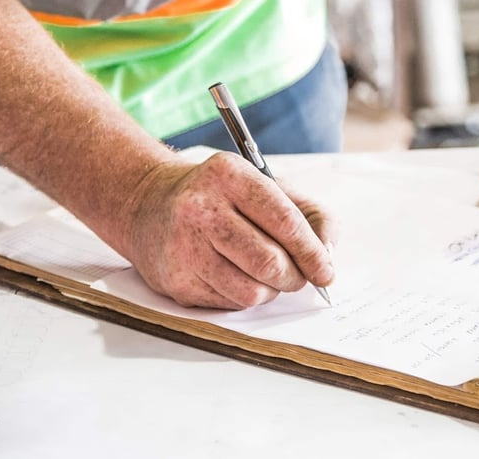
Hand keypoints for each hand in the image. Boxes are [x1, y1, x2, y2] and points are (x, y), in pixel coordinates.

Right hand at [121, 152, 335, 308]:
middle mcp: (201, 207)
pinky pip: (228, 304)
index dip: (312, 252)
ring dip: (270, 290)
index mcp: (229, 174)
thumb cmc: (221, 198)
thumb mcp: (267, 186)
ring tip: (265, 274)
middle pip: (269, 262)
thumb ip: (310, 214)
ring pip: (251, 291)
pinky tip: (233, 275)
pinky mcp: (175, 280)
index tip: (326, 270)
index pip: (284, 221)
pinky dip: (243, 296)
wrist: (150, 205)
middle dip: (294, 277)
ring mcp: (183, 245)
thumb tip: (328, 255)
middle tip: (298, 277)